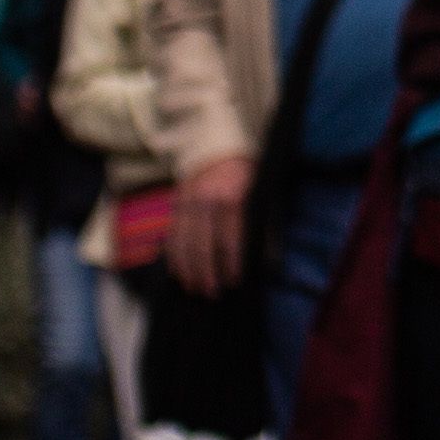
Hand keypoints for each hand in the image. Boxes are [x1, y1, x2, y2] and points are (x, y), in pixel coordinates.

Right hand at [166, 153, 254, 295]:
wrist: (218, 146)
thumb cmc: (246, 174)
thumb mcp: (261, 193)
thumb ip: (263, 226)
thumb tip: (268, 262)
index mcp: (232, 196)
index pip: (230, 238)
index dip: (231, 262)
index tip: (234, 282)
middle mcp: (206, 200)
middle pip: (202, 244)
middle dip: (206, 272)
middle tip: (211, 293)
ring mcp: (187, 201)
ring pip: (182, 242)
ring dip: (187, 269)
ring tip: (193, 287)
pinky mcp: (175, 203)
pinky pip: (171, 234)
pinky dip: (173, 255)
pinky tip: (177, 272)